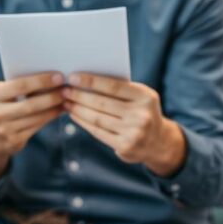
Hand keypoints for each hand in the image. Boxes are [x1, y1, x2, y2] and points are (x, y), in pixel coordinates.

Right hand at [0, 72, 63, 181]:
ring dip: (55, 108)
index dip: (41, 81)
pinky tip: (59, 111)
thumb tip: (45, 77)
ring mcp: (4, 131)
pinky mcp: (14, 142)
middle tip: (67, 89)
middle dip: (52, 96)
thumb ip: (12, 87)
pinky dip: (50, 118)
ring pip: (36, 118)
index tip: (58, 76)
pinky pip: (36, 127)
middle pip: (31, 104)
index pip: (19, 86)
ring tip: (67, 99)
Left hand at [62, 73, 186, 176]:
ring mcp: (134, 132)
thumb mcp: (140, 97)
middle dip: (79, 95)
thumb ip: (120, 88)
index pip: (113, 86)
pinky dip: (83, 122)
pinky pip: (98, 131)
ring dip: (78, 109)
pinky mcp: (125, 146)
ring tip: (66, 102)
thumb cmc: (141, 111)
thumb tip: (85, 79)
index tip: (72, 77)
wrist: (158, 142)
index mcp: (145, 96)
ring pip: (97, 118)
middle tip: (64, 90)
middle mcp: (141, 115)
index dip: (91, 81)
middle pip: (102, 103)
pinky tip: (74, 115)